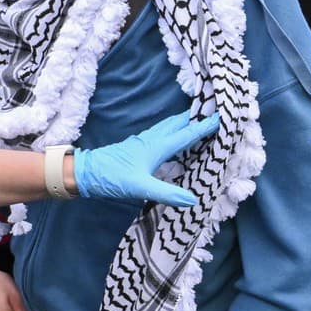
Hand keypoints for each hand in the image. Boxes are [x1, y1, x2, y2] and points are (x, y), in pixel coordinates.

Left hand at [72, 109, 218, 206]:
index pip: (188, 133)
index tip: (225, 116)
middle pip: (179, 124)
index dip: (206, 126)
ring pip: (170, 128)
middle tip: (215, 110)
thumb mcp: (140, 187)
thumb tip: (193, 200)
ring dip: (185, 123)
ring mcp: (144, 143)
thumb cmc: (111, 177)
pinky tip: (174, 140)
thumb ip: (166, 193)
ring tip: (199, 121)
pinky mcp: (137, 148)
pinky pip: (162, 135)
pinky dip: (174, 133)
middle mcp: (152, 140)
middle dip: (197, 117)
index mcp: (157, 146)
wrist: (85, 173)